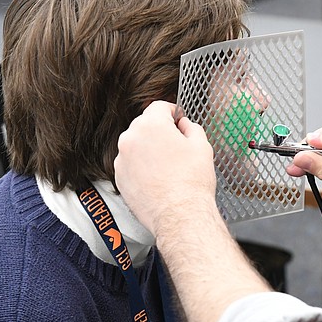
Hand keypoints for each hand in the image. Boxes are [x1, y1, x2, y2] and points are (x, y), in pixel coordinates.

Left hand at [115, 100, 216, 236]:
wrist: (180, 214)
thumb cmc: (192, 182)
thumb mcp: (202, 146)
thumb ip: (191, 127)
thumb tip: (184, 125)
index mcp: (151, 125)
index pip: (159, 107)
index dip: (172, 111)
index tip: (177, 119)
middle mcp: (131, 138)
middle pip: (145, 125)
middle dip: (160, 131)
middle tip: (177, 146)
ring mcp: (122, 159)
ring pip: (136, 145)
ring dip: (149, 149)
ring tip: (168, 166)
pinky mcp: (119, 178)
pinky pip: (130, 164)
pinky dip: (141, 167)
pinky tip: (158, 178)